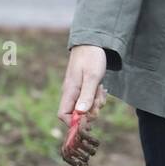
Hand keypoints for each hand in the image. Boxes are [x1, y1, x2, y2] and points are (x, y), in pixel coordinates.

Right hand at [58, 45, 107, 165]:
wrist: (93, 43)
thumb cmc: (91, 57)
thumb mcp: (92, 77)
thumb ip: (87, 95)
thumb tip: (81, 113)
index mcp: (69, 91)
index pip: (63, 115)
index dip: (74, 122)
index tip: (89, 119)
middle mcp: (71, 93)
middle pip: (77, 114)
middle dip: (90, 112)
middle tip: (99, 99)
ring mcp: (77, 91)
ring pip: (85, 108)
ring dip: (96, 103)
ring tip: (101, 89)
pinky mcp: (84, 88)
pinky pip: (90, 100)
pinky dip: (97, 97)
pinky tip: (101, 87)